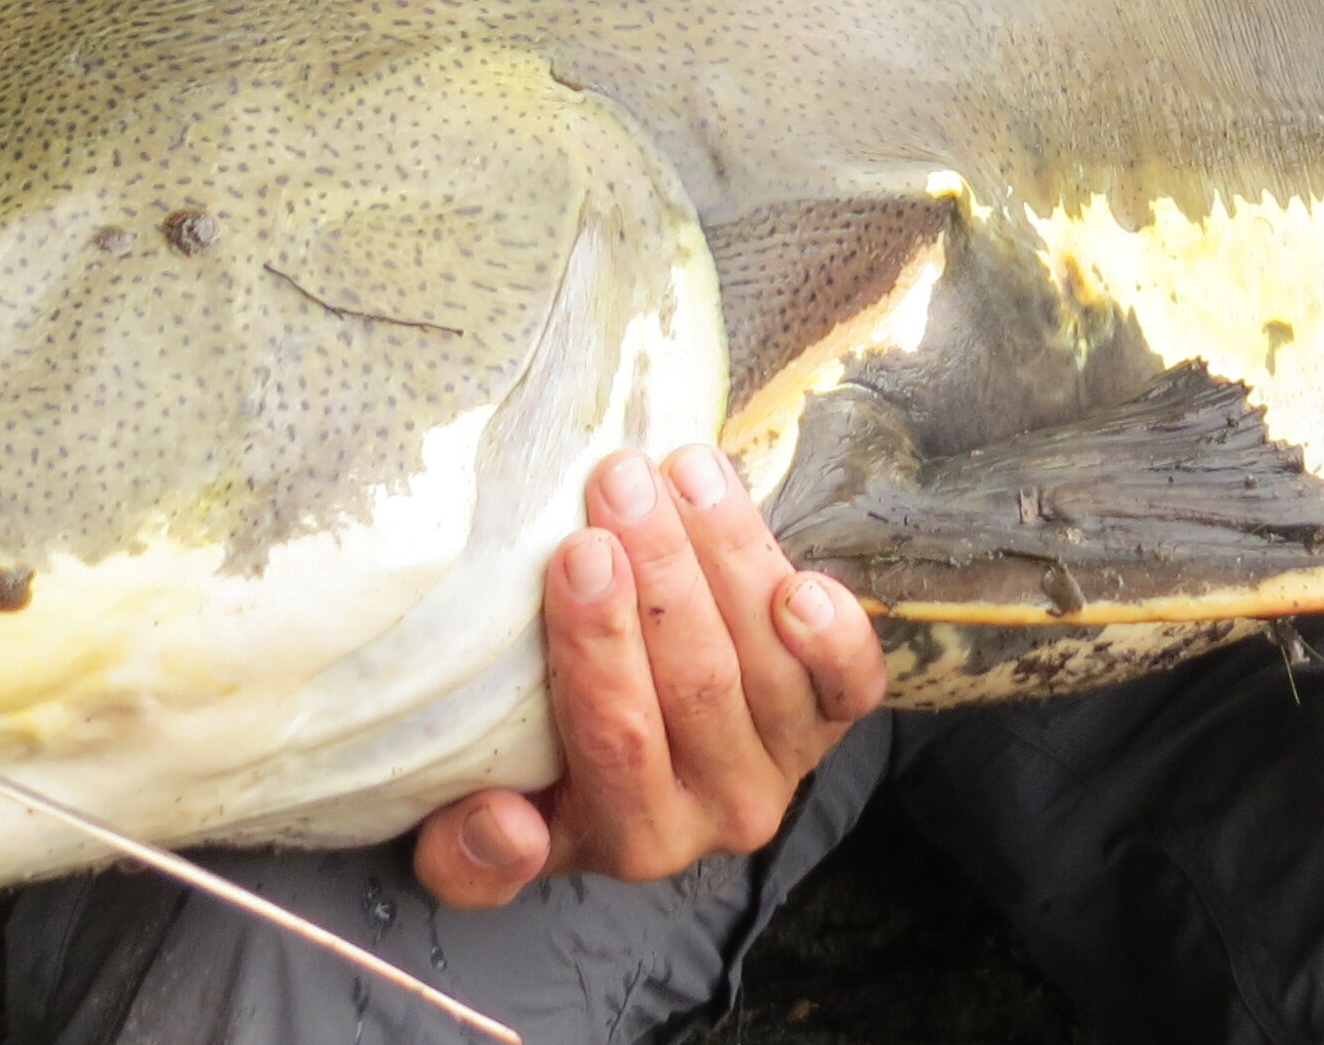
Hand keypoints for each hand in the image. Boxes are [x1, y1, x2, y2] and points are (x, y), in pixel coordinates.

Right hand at [410, 445, 889, 906]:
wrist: (636, 735)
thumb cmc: (543, 764)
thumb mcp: (485, 826)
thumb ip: (472, 853)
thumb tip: (504, 825)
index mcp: (629, 838)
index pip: (618, 739)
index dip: (601, 645)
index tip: (577, 552)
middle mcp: (719, 812)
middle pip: (697, 682)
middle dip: (659, 571)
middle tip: (618, 479)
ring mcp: (786, 761)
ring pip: (767, 659)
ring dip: (725, 554)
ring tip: (680, 470)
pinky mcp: (835, 717)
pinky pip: (851, 680)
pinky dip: (832, 633)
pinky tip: (800, 580)